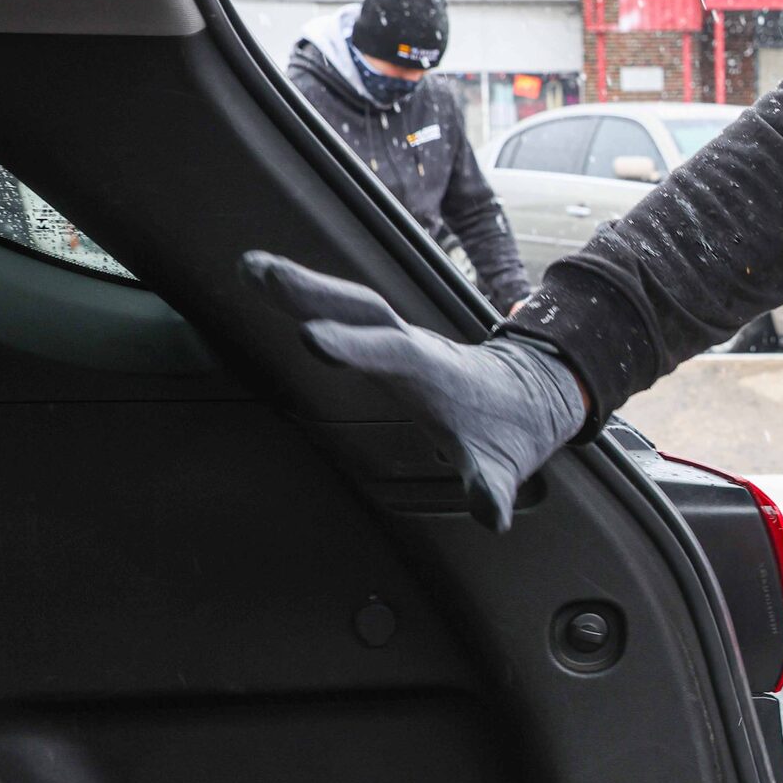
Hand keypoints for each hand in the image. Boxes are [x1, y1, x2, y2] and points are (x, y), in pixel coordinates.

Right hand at [242, 252, 586, 532]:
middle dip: (316, 292)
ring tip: (251, 267)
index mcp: (436, 372)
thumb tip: (493, 516)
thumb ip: (492, 488)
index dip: (355, 345)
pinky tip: (268, 281)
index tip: (311, 335)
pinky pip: (346, 311)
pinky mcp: (387, 339)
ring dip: (303, 284)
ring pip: (351, 302)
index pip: (393, 353)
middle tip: (264, 275)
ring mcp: (400, 338)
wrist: (531, 393)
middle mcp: (414, 345)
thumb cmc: (508, 431)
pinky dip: (308, 293)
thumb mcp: (502, 465)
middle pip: (364, 310)